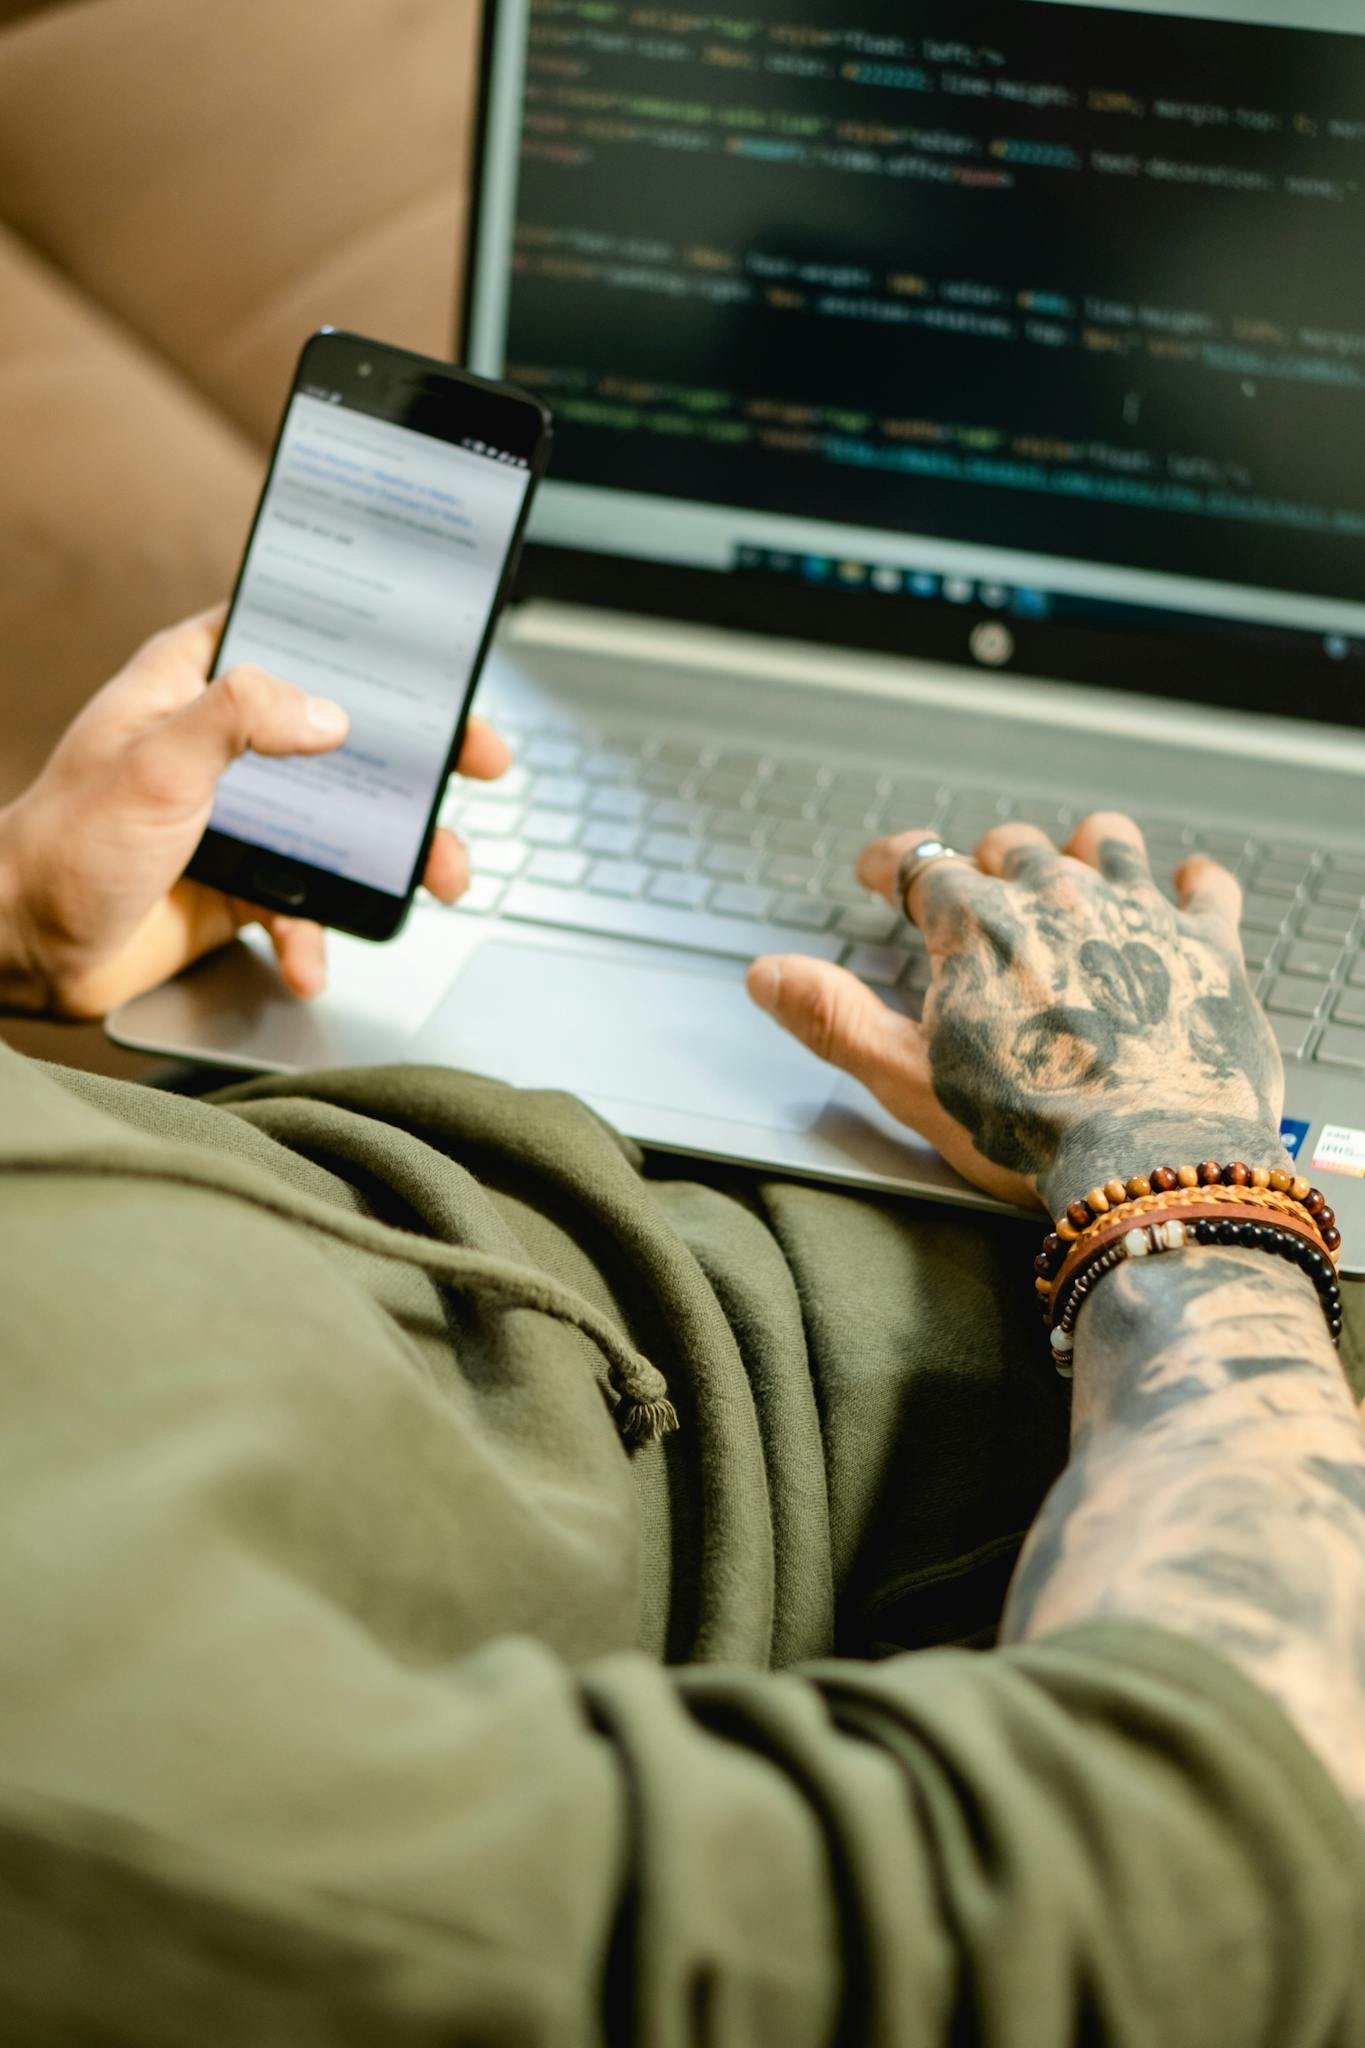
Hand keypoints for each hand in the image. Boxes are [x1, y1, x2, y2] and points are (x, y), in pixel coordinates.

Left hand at [0, 608, 510, 1019]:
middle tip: (478, 768)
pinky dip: (321, 935)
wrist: (27, 952)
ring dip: (398, 857)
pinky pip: (309, 905)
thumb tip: (329, 715)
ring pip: (349, 824)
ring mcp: (243, 815)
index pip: (301, 637)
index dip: (374, 647)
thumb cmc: (65, 843)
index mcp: (198, 684)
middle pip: (351, 735)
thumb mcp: (155, 759)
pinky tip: (311, 959)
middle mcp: (228, 744)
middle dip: (422, 762)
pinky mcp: (244, 883)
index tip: (440, 665)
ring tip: (438, 880)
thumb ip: (241, 718)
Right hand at [747, 812, 1286, 1217]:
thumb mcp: (906, 1080)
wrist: (1152, 1162)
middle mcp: (1058, 897)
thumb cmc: (1029, 1132)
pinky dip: (1192, 881)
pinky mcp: (1210, 946)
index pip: (919, 864)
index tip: (879, 872)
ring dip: (1082, 849)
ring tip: (1074, 869)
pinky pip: (1207, 885)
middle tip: (978, 893)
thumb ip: (833, 1018)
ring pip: (1106, 840)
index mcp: (977, 925)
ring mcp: (1139, 914)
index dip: (891, 865)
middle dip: (987, 863)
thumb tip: (768, 974)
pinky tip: (1185, 886)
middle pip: (1012, 844)